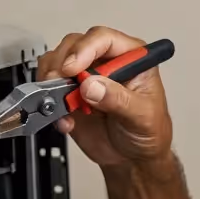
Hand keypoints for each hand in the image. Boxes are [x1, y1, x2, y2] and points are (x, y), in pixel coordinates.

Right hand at [39, 26, 174, 171]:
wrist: (134, 159)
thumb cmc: (149, 131)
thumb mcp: (143, 116)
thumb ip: (119, 99)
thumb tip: (92, 85)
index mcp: (132, 58)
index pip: (104, 39)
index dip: (85, 48)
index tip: (73, 68)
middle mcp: (106, 63)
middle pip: (74, 45)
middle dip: (62, 63)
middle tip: (59, 83)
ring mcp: (86, 77)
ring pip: (57, 62)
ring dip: (52, 81)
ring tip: (63, 104)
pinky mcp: (70, 95)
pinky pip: (50, 89)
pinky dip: (50, 103)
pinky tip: (66, 120)